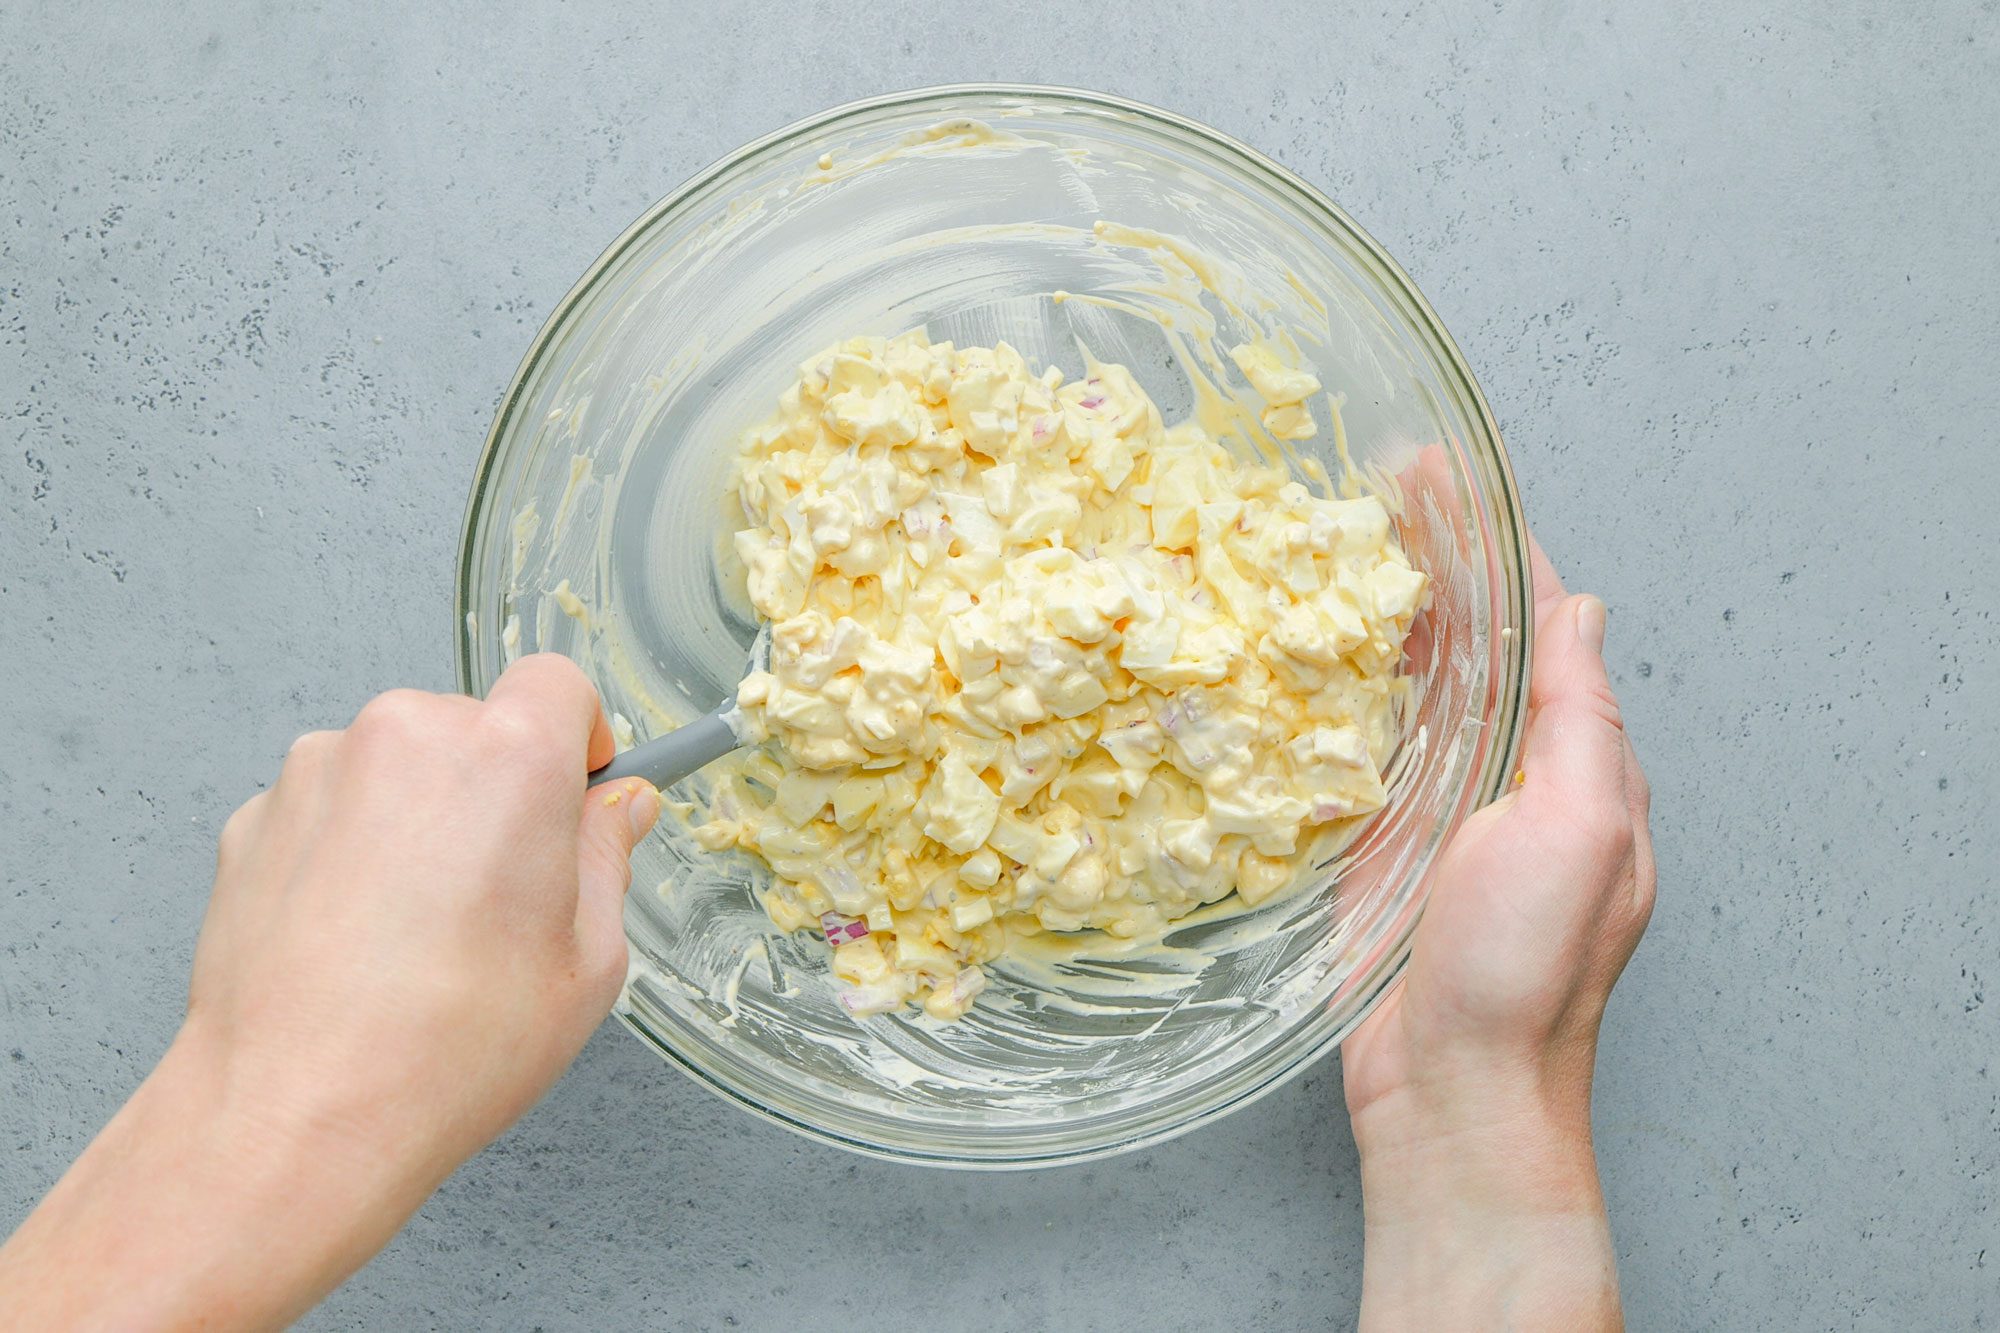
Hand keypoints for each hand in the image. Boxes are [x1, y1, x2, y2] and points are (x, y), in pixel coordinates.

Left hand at [0, 656, 658, 1329]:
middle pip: (473, 728)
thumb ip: (608, 858)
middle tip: (501, 892)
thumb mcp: (589, 962)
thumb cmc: (447, 1047)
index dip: (578, 738)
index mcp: (509, 756)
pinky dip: (350, 850)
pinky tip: (359, 938)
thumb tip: (617, 810)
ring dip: (417, 818)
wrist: (295, 1113)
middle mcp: (406, 736)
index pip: (558, 684)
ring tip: (418, 930)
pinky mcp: (255, 816)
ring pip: (397, 767)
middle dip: (494, 790)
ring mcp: (319, 771)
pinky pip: (330, 807)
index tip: (577, 793)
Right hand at [1342, 534, 1654, 1329]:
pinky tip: (1307, 641)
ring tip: (1336, 533)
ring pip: (1414, 681)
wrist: (1453, 1088)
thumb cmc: (1527, 968)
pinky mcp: (1376, 840)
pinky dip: (1340, 684)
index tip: (1445, 477)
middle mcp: (1510, 772)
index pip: (1538, 625)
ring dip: (1382, 607)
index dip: (1496, 547)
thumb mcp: (1581, 827)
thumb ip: (1582, 717)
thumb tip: (1584, 611)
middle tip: (1375, 481)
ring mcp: (1439, 805)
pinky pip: (1360, 743)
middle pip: (1470, 638)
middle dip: (1430, 557)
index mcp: (1575, 762)